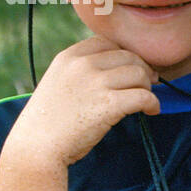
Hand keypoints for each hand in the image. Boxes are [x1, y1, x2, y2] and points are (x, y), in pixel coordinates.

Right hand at [5, 36, 159, 169]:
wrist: (37, 148)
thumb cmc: (48, 122)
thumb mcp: (58, 82)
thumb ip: (81, 71)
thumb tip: (117, 69)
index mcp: (69, 57)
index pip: (108, 42)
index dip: (125, 54)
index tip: (131, 68)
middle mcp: (82, 64)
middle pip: (128, 56)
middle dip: (142, 70)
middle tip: (147, 84)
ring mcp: (96, 83)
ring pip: (139, 73)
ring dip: (147, 87)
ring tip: (145, 101)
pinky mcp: (109, 104)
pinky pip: (144, 96)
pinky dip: (153, 103)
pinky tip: (151, 111)